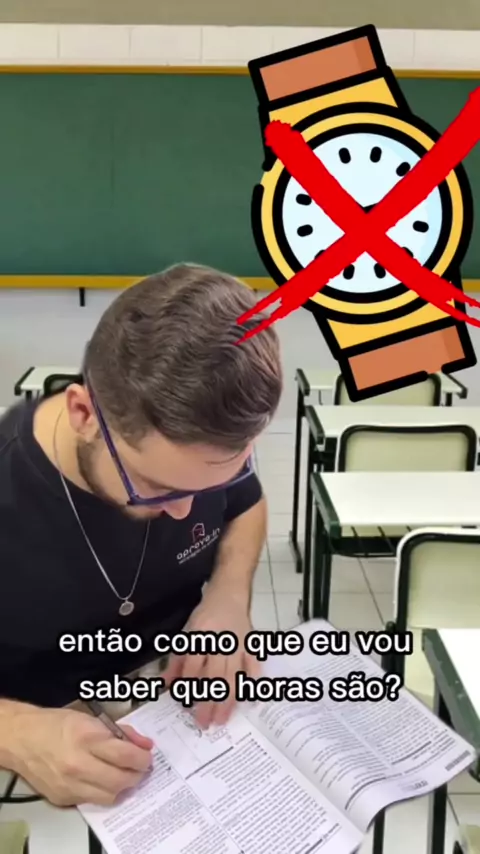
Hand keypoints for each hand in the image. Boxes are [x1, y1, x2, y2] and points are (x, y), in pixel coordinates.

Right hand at [9, 706, 152, 806]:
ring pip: (109, 796)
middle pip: (120, 780)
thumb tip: (145, 745)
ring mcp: (70, 784)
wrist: (23, 739)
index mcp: (88, 738)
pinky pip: (92, 801)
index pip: (126, 756)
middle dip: (137, 776)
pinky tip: (103, 780)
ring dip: (123, 787)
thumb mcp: (92, 719)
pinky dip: (103, 792)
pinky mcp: (63, 798)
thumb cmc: (58, 724)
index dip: (143, 759)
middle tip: (140, 769)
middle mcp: (79, 764)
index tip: (148, 757)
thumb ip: (121, 732)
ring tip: (124, 775)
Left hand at [164, 589, 259, 728]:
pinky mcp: (251, 644)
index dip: (190, 686)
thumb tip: (166, 685)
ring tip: (223, 719)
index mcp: (201, 636)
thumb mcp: (186, 633)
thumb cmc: (205, 614)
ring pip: (234, 676)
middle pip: (215, 676)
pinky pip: (254, 665)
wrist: (229, 593)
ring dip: (229, 700)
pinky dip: (253, 681)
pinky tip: (251, 699)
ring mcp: (238, 644)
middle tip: (205, 723)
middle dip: (210, 702)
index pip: (194, 665)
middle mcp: (220, 641)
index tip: (187, 707)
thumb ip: (177, 660)